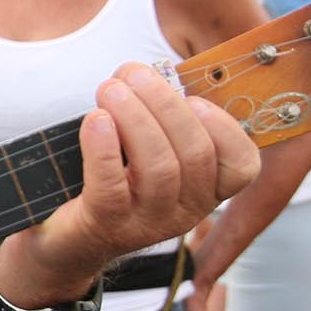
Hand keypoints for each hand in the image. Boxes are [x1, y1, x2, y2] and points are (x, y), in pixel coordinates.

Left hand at [0, 65, 259, 304]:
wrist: (68, 238)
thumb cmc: (115, 180)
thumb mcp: (150, 150)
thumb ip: (160, 117)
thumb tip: (142, 72)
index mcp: (206, 190)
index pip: (242, 165)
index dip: (223, 127)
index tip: (193, 98)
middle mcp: (186, 211)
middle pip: (195, 154)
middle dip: (165, 104)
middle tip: (132, 73)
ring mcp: (147, 223)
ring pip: (158, 167)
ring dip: (135, 117)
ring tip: (109, 88)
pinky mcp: (106, 224)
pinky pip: (112, 185)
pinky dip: (104, 146)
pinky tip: (96, 118)